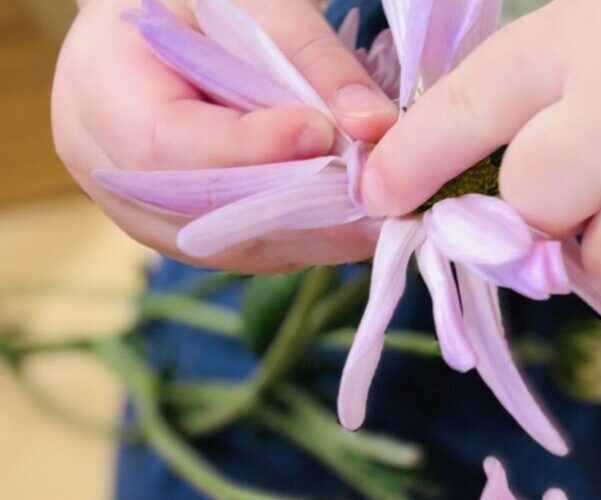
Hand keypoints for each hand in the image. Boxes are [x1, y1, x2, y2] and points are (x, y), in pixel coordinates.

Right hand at [53, 0, 396, 271]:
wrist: (166, 31)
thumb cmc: (200, 6)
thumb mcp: (250, 4)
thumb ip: (311, 59)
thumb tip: (374, 126)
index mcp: (99, 96)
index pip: (171, 144)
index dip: (249, 149)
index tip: (323, 134)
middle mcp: (112, 174)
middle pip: (207, 215)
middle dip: (298, 211)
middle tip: (377, 206)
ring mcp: (147, 217)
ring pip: (234, 246)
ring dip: (312, 239)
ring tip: (377, 223)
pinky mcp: (189, 237)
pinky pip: (249, 251)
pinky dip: (304, 242)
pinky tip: (353, 230)